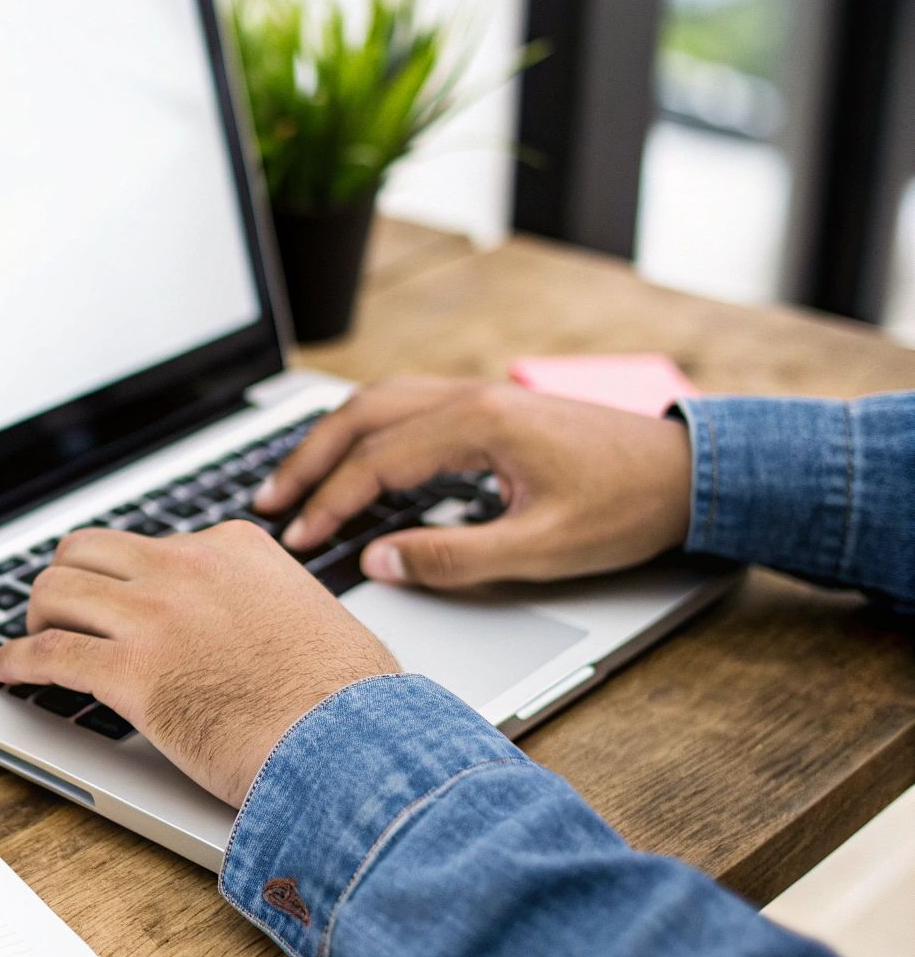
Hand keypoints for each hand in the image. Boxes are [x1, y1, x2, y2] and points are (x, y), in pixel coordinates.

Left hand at [0, 523, 397, 805]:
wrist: (351, 743)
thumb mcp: (313, 617)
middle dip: (67, 582)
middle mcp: (187, 567)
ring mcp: (155, 615)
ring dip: (36, 618)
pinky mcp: (129, 671)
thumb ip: (270, 606)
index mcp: (234, 548)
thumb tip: (264, 628)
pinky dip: (14, 661)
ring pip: (56, 591)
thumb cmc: (348, 700)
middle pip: (88, 551)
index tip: (114, 598)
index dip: (125, 577)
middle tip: (62, 614)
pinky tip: (1, 671)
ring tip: (32, 641)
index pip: (154, 544)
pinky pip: (47, 654)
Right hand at [251, 378, 692, 587]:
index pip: (376, 459)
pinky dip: (362, 430)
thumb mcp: (542, 549)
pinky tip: (352, 457)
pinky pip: (403, 406)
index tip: (299, 539)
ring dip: (329, 439)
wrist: (689, 472)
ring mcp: (477, 396)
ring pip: (378, 403)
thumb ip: (454, 557)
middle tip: (268, 504)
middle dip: (306, 460)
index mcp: (478, 424)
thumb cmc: (626, 507)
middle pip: (360, 416)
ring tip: (293, 480)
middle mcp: (469, 397)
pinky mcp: (487, 406)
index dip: (329, 503)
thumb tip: (380, 560)